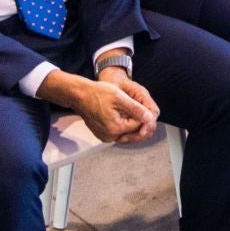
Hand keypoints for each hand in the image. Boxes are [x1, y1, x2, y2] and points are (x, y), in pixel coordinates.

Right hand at [42, 71, 156, 143]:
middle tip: (147, 114)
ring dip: (134, 126)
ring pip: (126, 135)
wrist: (80, 95)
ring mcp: (105, 137)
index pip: (138, 126)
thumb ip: (136, 109)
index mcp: (115, 128)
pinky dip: (125, 127)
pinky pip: (118, 134)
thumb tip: (149, 117)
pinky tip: (128, 117)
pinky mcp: (102, 134)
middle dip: (142, 125)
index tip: (148, 108)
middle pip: (133, 134)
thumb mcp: (120, 97)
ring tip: (138, 114)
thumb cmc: (97, 93)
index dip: (145, 118)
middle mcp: (109, 136)